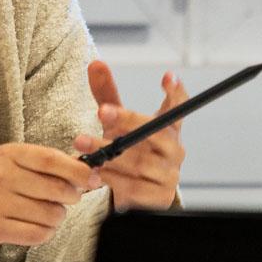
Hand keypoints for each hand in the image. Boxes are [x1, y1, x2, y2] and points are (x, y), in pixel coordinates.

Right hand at [0, 142, 93, 250]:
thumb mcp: (6, 160)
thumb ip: (40, 163)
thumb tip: (81, 171)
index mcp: (8, 154)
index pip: (51, 160)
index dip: (78, 170)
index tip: (92, 177)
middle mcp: (2, 176)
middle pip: (56, 189)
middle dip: (72, 197)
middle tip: (69, 198)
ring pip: (50, 214)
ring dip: (57, 217)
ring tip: (47, 213)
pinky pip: (36, 234)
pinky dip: (44, 233)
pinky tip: (37, 227)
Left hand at [72, 60, 186, 210]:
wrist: (134, 194)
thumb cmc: (127, 150)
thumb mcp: (116, 123)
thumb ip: (107, 95)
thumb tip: (95, 63)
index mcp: (168, 128)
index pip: (178, 107)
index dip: (176, 92)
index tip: (168, 76)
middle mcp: (174, 149)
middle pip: (155, 131)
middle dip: (127, 121)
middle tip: (101, 112)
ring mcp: (169, 174)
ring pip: (140, 161)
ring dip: (109, 153)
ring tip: (83, 146)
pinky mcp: (159, 198)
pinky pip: (134, 187)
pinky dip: (112, 178)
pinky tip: (95, 172)